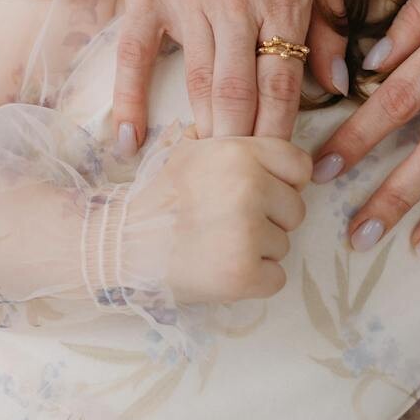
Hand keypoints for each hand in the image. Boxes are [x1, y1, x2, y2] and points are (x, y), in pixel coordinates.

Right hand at [112, 0, 347, 152]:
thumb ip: (329, 23)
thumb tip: (339, 84)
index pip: (282, 80)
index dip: (280, 130)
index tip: (280, 167)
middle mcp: (233, 5)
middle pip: (238, 90)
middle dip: (241, 142)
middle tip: (242, 183)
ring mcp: (187, 2)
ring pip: (197, 81)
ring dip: (202, 129)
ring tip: (207, 169)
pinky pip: (135, 57)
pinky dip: (130, 101)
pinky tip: (129, 142)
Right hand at [134, 127, 311, 303]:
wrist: (120, 245)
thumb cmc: (158, 199)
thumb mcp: (190, 149)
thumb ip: (234, 142)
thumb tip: (270, 138)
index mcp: (239, 151)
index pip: (299, 166)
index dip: (283, 183)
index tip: (260, 195)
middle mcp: (248, 186)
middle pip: (296, 209)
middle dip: (270, 220)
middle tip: (228, 224)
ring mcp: (247, 231)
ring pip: (284, 245)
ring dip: (258, 250)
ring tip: (217, 245)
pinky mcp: (243, 273)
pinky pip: (276, 278)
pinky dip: (254, 281)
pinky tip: (221, 269)